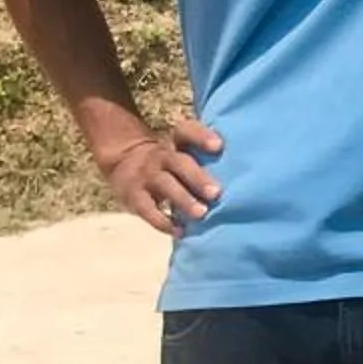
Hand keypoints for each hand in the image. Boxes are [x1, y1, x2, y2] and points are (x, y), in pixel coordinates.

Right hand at [95, 117, 223, 236]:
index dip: (201, 137)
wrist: (121, 161)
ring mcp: (146, 176)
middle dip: (198, 178)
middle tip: (216, 193)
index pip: (186, 132)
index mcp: (175, 143)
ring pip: (165, 186)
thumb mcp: (180, 150)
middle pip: (179, 163)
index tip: (218, 146)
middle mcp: (160, 157)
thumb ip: (203, 157)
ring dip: (183, 200)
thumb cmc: (169, 161)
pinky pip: (148, 210)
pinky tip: (180, 231)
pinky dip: (164, 222)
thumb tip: (241, 173)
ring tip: (201, 214)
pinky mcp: (134, 196)